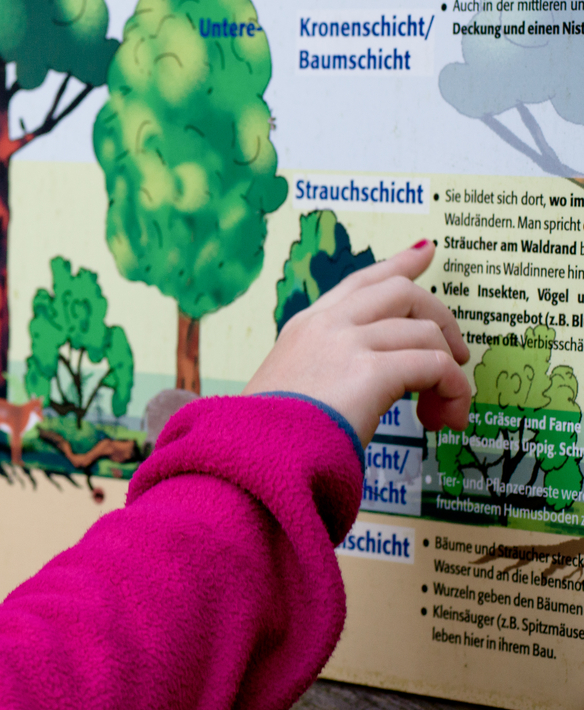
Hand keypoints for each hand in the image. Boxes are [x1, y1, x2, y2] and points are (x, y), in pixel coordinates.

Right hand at [245, 241, 470, 442]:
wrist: (252, 457)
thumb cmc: (267, 439)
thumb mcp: (290, 391)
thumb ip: (324, 375)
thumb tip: (361, 391)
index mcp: (305, 328)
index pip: (360, 282)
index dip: (399, 264)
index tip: (425, 252)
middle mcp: (326, 325)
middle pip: (402, 292)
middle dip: (441, 319)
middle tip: (457, 357)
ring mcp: (347, 343)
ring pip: (426, 331)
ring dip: (450, 370)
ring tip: (445, 412)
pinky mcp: (371, 371)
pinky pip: (435, 367)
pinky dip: (452, 391)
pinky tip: (444, 418)